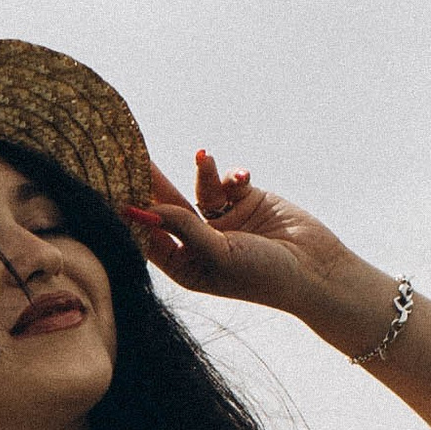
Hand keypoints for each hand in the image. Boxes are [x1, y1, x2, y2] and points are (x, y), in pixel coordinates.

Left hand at [124, 154, 364, 322]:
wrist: (316, 269)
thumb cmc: (263, 275)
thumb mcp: (218, 254)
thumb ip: (182, 227)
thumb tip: (142, 208)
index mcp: (186, 265)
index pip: (150, 234)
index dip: (133, 211)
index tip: (114, 186)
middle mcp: (200, 243)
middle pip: (167, 207)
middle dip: (154, 182)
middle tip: (133, 155)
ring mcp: (223, 221)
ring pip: (197, 190)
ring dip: (202, 174)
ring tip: (203, 157)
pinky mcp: (245, 201)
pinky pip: (227, 181)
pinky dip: (231, 175)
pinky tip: (242, 178)